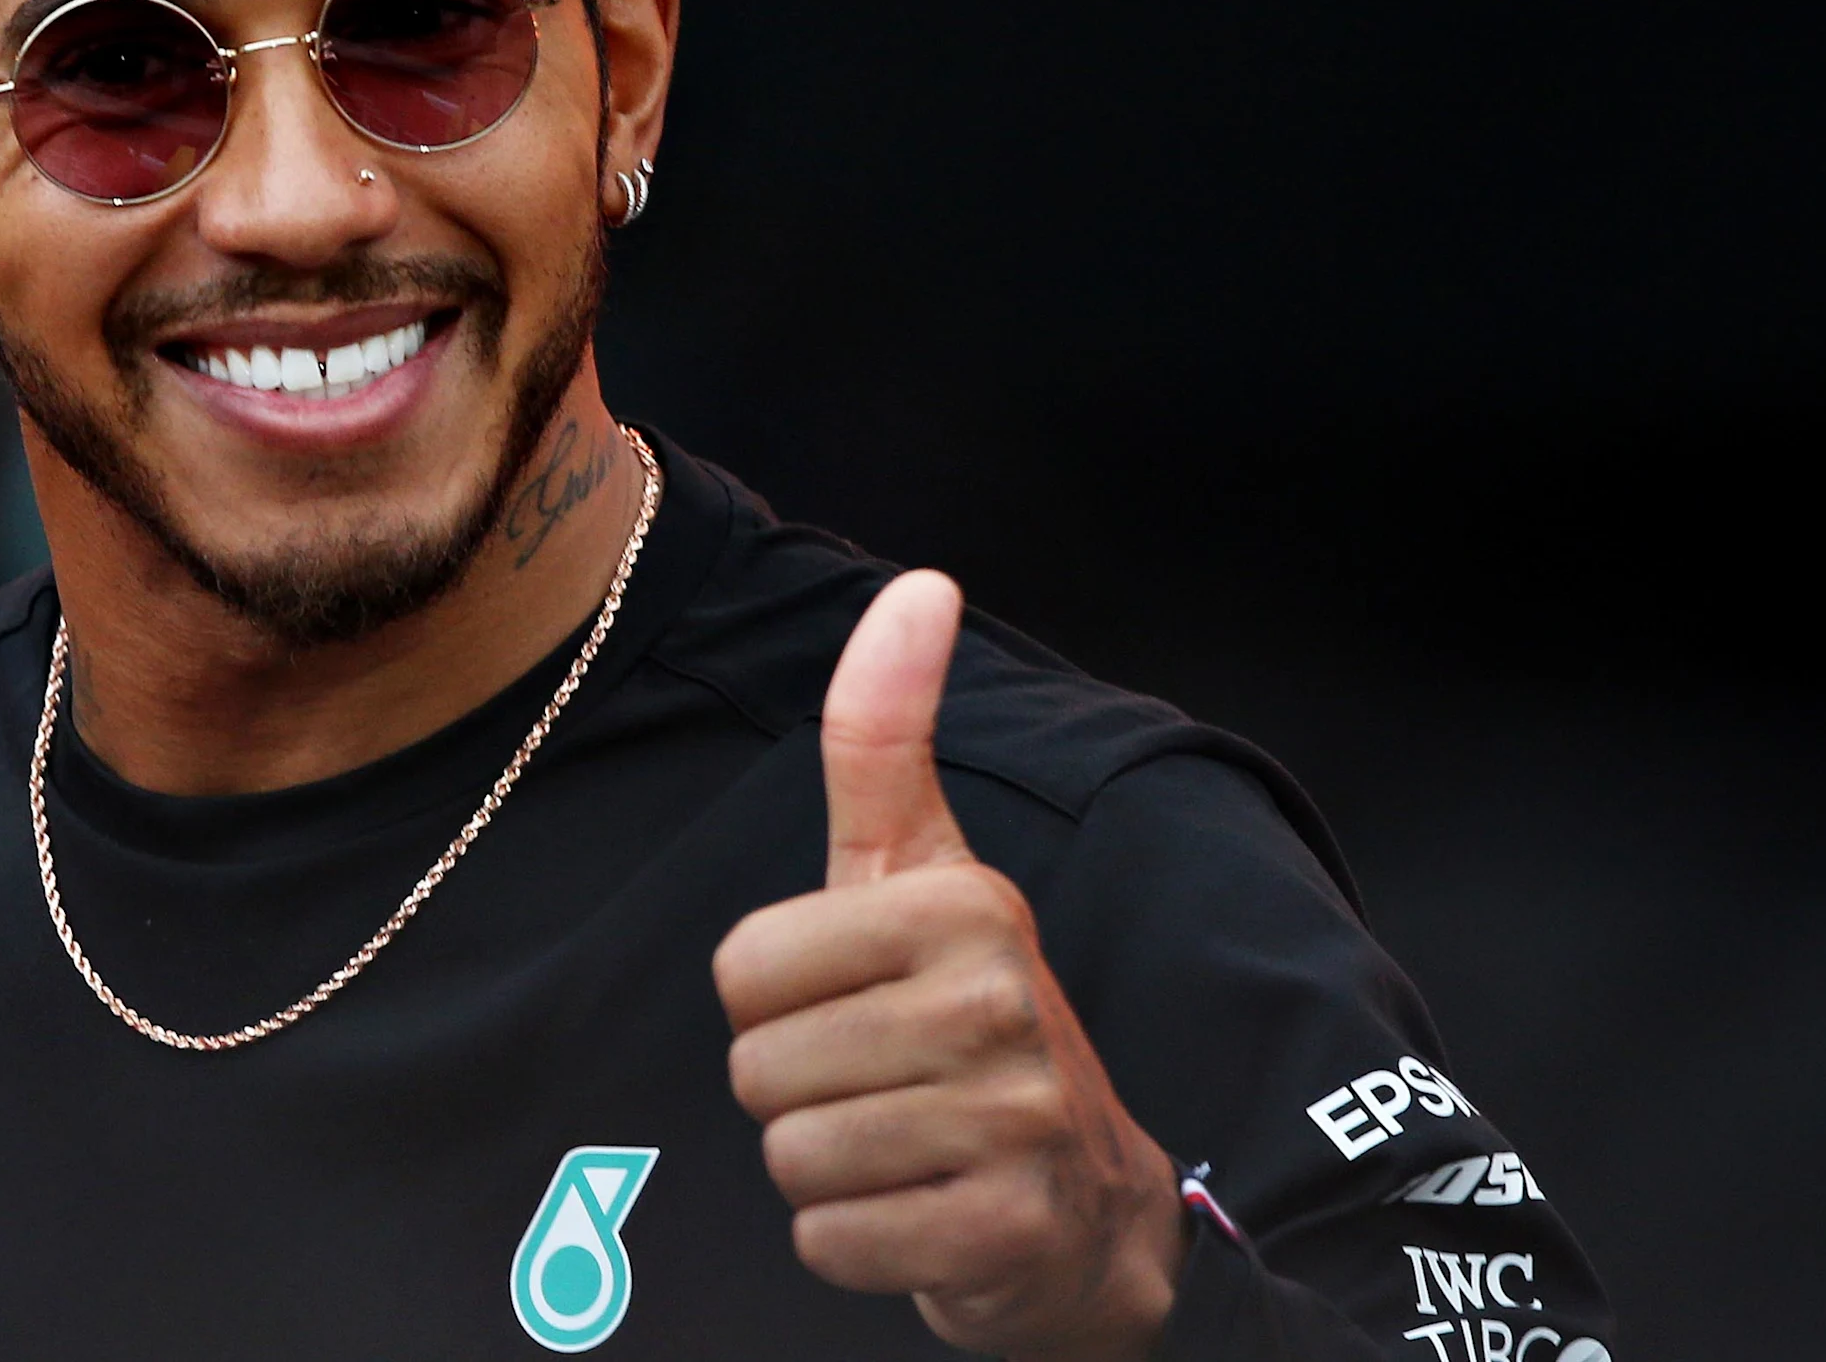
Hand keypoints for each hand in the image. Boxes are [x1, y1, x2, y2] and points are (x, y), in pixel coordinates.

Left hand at [714, 571, 1187, 1359]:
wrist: (1081, 1199)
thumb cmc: (962, 1016)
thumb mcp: (916, 870)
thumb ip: (884, 734)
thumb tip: (921, 583)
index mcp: (966, 902)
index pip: (744, 966)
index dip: (771, 999)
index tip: (851, 1000)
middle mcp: (1000, 1002)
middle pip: (759, 1070)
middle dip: (795, 1091)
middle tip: (880, 1085)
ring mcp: (1014, 1122)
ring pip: (792, 1156)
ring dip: (824, 1168)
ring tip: (899, 1144)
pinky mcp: (1005, 1232)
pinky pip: (832, 1240)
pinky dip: (854, 1241)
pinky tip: (919, 1212)